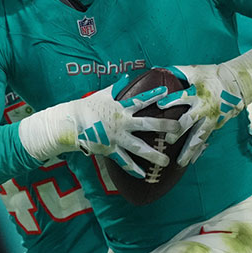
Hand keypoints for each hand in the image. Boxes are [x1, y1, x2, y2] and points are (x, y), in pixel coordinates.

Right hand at [20, 77, 183, 179]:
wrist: (72, 122)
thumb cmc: (90, 106)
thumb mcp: (104, 94)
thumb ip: (118, 87)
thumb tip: (128, 77)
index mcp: (122, 108)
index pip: (141, 100)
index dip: (153, 95)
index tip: (167, 92)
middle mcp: (122, 123)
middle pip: (147, 124)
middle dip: (164, 126)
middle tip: (178, 128)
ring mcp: (117, 138)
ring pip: (138, 148)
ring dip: (153, 155)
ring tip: (166, 161)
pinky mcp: (110, 149)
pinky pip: (123, 161)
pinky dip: (133, 169)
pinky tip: (144, 176)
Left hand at [159, 64, 250, 166]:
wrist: (236, 84)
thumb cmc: (211, 76)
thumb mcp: (195, 71)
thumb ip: (177, 72)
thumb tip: (155, 70)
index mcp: (197, 93)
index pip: (183, 96)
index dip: (172, 100)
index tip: (160, 105)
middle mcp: (204, 107)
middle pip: (190, 121)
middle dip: (179, 131)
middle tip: (168, 141)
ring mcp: (211, 119)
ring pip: (200, 137)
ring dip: (190, 150)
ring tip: (180, 163)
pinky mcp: (216, 126)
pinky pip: (206, 140)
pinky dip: (199, 151)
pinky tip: (191, 161)